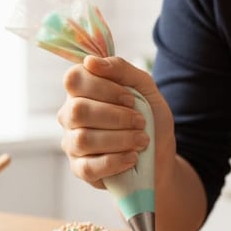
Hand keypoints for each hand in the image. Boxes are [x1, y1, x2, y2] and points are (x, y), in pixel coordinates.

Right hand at [57, 55, 173, 188]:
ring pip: (83, 139)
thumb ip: (120, 69)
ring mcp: (72, 143)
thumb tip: (90, 61)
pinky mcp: (79, 169)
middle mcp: (70, 115)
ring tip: (142, 140)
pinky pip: (88, 166)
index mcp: (82, 91)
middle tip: (141, 122)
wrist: (160, 155)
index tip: (130, 99)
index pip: (74, 79)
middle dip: (116, 116)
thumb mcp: (144, 87)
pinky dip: (115, 161)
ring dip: (120, 139)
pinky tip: (132, 157)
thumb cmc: (149, 118)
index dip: (104, 88)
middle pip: (77, 110)